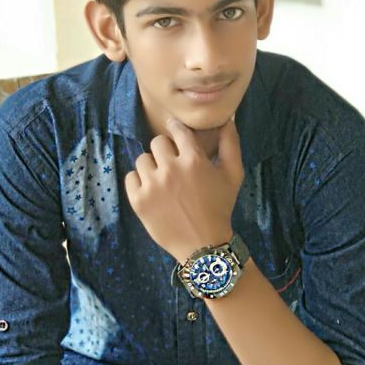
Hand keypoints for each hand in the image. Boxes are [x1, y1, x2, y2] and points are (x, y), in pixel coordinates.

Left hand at [124, 116, 243, 263]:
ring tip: (162, 181)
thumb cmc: (220, 208)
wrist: (203, 245)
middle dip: (165, 151)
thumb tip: (227, 119)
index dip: (176, 131)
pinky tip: (152, 192)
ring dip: (152, 167)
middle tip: (172, 166)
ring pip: (142, 159)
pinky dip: (139, 182)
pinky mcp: (138, 200)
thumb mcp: (233, 175)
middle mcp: (171, 169)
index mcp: (194, 160)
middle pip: (157, 142)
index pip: (177, 130)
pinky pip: (130, 177)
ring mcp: (152, 185)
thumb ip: (230, 144)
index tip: (175, 136)